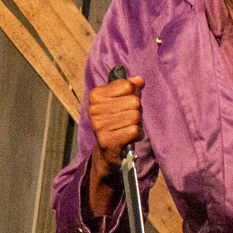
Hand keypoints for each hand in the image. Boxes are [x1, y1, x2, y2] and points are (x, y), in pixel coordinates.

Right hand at [85, 74, 143, 218]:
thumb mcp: (121, 100)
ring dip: (138, 124)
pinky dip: (137, 135)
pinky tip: (129, 138)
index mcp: (96, 95)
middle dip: (137, 111)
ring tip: (128, 129)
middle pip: (134, 102)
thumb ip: (130, 87)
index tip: (125, 104)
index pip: (127, 86)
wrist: (108, 151)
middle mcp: (94, 110)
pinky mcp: (107, 141)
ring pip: (135, 116)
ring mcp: (99, 126)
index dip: (133, 94)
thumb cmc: (117, 121)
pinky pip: (134, 131)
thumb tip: (139, 80)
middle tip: (128, 120)